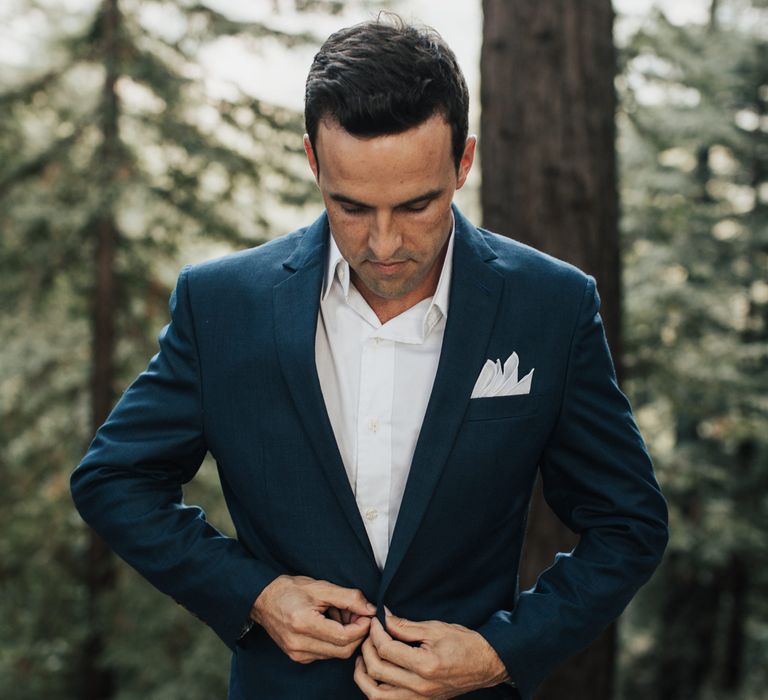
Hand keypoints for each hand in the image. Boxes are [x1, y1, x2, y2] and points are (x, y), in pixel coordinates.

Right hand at [251, 574, 375, 663]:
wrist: (264, 599)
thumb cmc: (291, 589)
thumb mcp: (321, 587)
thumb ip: (348, 598)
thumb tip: (370, 609)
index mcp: (303, 623)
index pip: (344, 636)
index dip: (361, 626)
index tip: (367, 613)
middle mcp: (299, 644)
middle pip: (343, 650)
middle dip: (357, 633)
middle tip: (358, 614)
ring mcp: (297, 654)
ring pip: (336, 654)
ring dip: (347, 638)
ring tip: (342, 616)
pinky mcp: (298, 657)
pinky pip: (326, 654)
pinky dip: (335, 641)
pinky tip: (331, 625)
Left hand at [354, 610, 508, 698]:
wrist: (484, 664)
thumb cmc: (463, 643)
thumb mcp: (434, 628)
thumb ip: (406, 626)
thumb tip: (384, 618)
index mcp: (425, 665)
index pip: (386, 650)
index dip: (375, 633)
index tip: (375, 622)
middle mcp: (420, 687)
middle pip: (377, 672)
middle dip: (367, 650)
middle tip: (368, 636)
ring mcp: (419, 699)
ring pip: (377, 696)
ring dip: (364, 677)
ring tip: (364, 658)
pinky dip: (376, 690)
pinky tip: (376, 674)